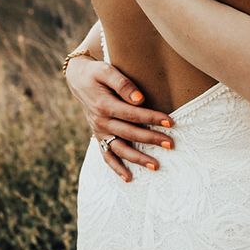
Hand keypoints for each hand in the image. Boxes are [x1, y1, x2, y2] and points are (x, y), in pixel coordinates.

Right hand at [65, 53, 174, 181]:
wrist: (77, 78)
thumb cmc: (96, 72)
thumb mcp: (106, 71)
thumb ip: (123, 84)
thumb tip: (139, 99)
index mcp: (104, 105)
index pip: (133, 114)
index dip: (152, 118)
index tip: (170, 122)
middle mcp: (101, 121)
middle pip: (130, 133)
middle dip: (152, 140)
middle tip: (171, 144)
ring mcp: (99, 131)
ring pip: (120, 149)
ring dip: (138, 159)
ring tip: (156, 166)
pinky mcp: (98, 136)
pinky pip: (106, 155)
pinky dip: (116, 167)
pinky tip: (129, 178)